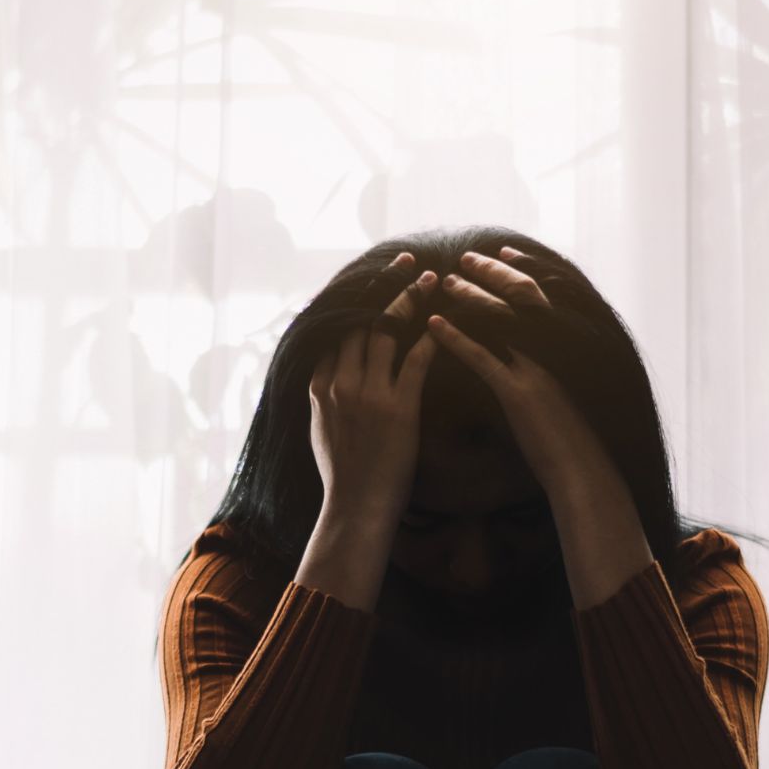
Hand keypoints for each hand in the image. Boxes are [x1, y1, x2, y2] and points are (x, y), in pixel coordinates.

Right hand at [307, 251, 443, 534]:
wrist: (354, 510)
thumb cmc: (343, 476)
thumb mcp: (320, 429)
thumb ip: (324, 398)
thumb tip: (325, 377)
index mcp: (319, 385)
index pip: (336, 326)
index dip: (356, 296)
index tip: (372, 275)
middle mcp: (340, 382)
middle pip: (361, 318)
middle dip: (384, 284)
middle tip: (404, 259)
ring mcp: (368, 394)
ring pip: (388, 330)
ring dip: (412, 299)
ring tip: (432, 277)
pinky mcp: (397, 409)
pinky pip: (417, 360)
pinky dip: (434, 335)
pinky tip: (449, 317)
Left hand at [423, 247, 624, 503]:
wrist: (582, 471)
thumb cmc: (570, 439)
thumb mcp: (563, 393)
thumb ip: (548, 368)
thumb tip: (531, 356)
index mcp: (566, 347)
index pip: (542, 295)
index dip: (520, 270)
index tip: (501, 253)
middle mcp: (554, 351)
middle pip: (521, 296)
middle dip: (492, 272)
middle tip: (465, 258)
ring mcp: (537, 370)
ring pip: (500, 319)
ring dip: (469, 297)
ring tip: (445, 283)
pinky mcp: (519, 394)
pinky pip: (482, 358)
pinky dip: (455, 338)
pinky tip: (434, 325)